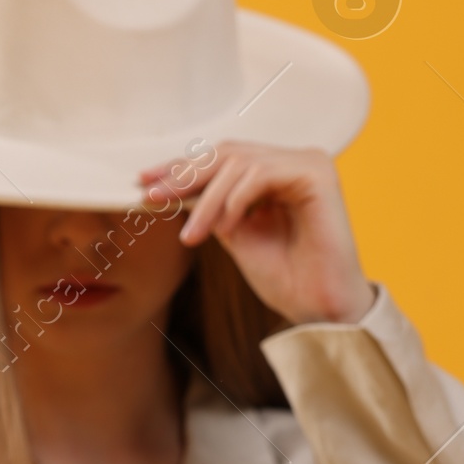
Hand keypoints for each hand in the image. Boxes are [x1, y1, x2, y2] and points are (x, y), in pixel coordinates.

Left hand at [140, 141, 374, 326]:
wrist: (319, 309)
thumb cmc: (285, 278)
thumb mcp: (234, 234)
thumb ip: (211, 206)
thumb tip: (171, 185)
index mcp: (276, 171)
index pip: (221, 158)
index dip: (181, 168)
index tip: (144, 182)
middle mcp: (293, 160)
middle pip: (226, 153)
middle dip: (184, 176)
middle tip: (153, 197)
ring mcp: (307, 163)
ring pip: (239, 164)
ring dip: (208, 200)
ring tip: (193, 236)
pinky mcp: (317, 173)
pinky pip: (261, 175)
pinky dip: (236, 201)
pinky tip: (226, 229)